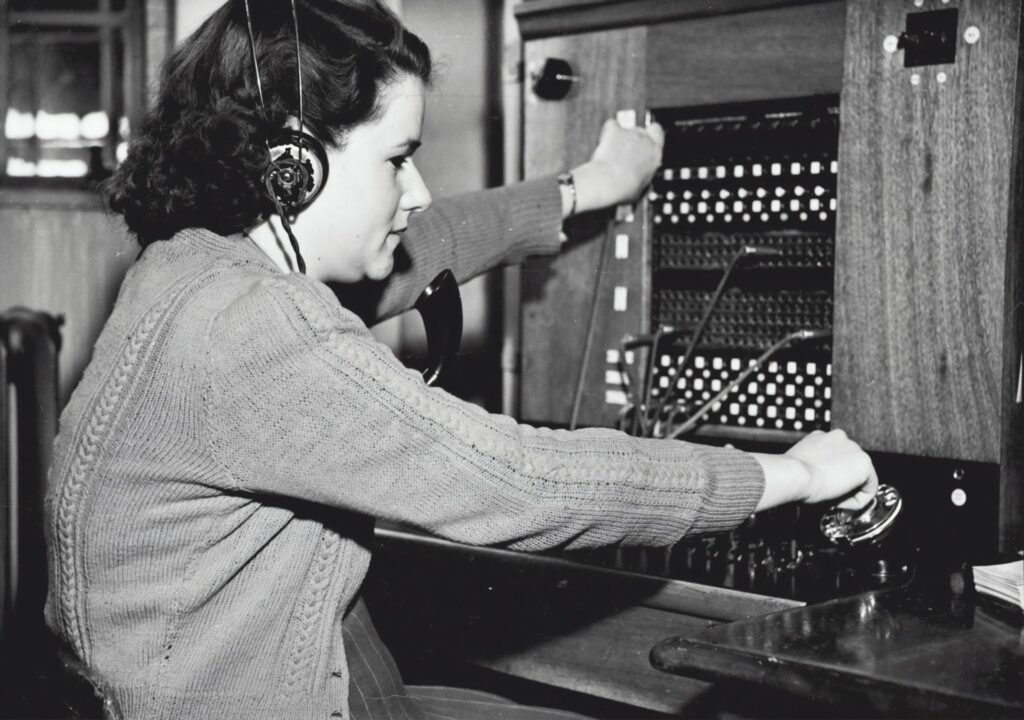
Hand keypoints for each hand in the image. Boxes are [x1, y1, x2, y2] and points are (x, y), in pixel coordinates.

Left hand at [568, 118, 664, 215]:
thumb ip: (644, 176)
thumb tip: (640, 180)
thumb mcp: (641, 188)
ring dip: (621, 137)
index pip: (658, 134)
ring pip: (627, 128)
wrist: (608, 182)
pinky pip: (612, 125)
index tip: (645, 143)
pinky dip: (608, 131)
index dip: (651, 136)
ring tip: (612, 152)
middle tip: (625, 153)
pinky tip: (604, 142)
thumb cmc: (624, 188)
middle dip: (634, 140)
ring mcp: (630, 134)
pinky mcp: (615, 131)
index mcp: (655, 154)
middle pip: (642, 131)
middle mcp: (645, 140)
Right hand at [751, 429, 876, 511]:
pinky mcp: (864, 464)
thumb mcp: (800, 463)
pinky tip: (842, 503)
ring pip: (860, 477)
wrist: (794, 475)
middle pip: (850, 466)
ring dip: (849, 491)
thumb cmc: (790, 473)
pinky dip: (858, 500)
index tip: (822, 487)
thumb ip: (811, 464)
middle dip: (842, 483)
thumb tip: (815, 478)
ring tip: (833, 500)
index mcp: (822, 436)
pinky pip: (869, 488)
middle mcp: (839, 437)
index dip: (829, 476)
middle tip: (828, 497)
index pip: (835, 457)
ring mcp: (854, 449)